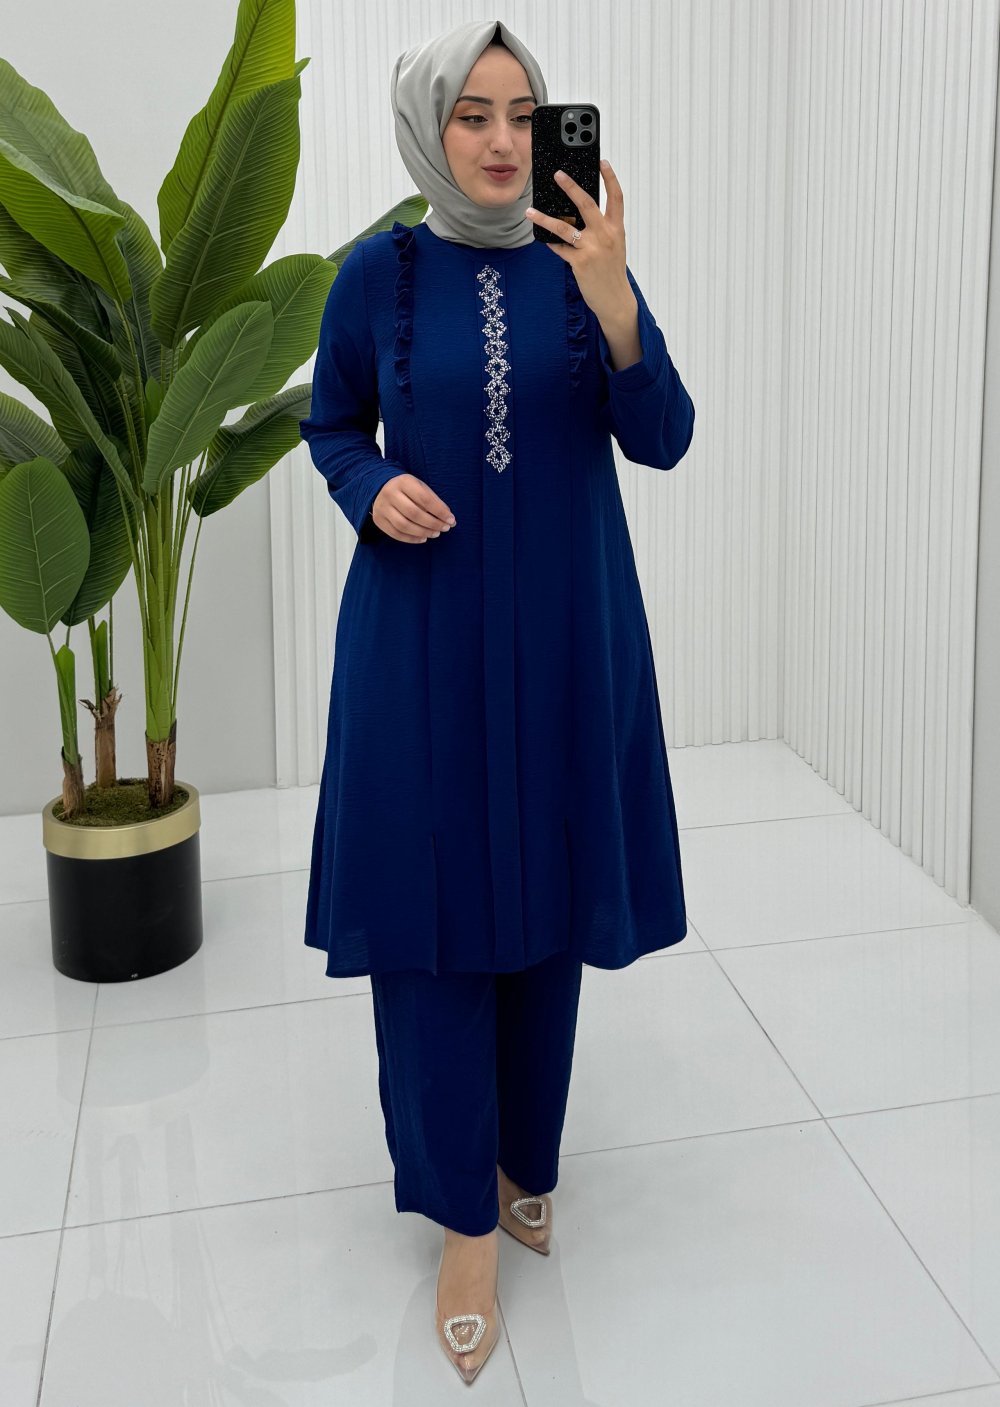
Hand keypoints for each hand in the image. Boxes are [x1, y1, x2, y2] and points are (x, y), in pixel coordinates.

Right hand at [372, 474, 455, 542]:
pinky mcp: (378, 520)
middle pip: (413, 513)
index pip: (424, 499)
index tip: (451, 520)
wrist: (380, 487)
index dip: (439, 511)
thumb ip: (434, 501)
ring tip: (435, 533)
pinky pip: (396, 533)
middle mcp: (390, 494)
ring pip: (404, 525)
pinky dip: (411, 539)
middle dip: (432, 523)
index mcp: (403, 482)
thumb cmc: (407, 489)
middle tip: (444, 528)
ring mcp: (382, 508)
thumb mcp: (420, 487)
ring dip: (423, 532)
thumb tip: (449, 519)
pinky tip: (423, 538)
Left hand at [524, 159, 631, 324]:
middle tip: (558, 174)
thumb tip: (577, 216)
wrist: (615, 300)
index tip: (602, 161)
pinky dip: (551, 243)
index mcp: (616, 229)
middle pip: (587, 204)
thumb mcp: (613, 246)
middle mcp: (605, 235)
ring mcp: (592, 249)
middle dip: (571, 186)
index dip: (610, 178)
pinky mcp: (580, 263)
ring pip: (564, 227)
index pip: (616, 197)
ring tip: (530, 211)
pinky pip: (560, 248)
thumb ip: (600, 229)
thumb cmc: (612, 272)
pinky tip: (543, 239)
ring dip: (544, 218)